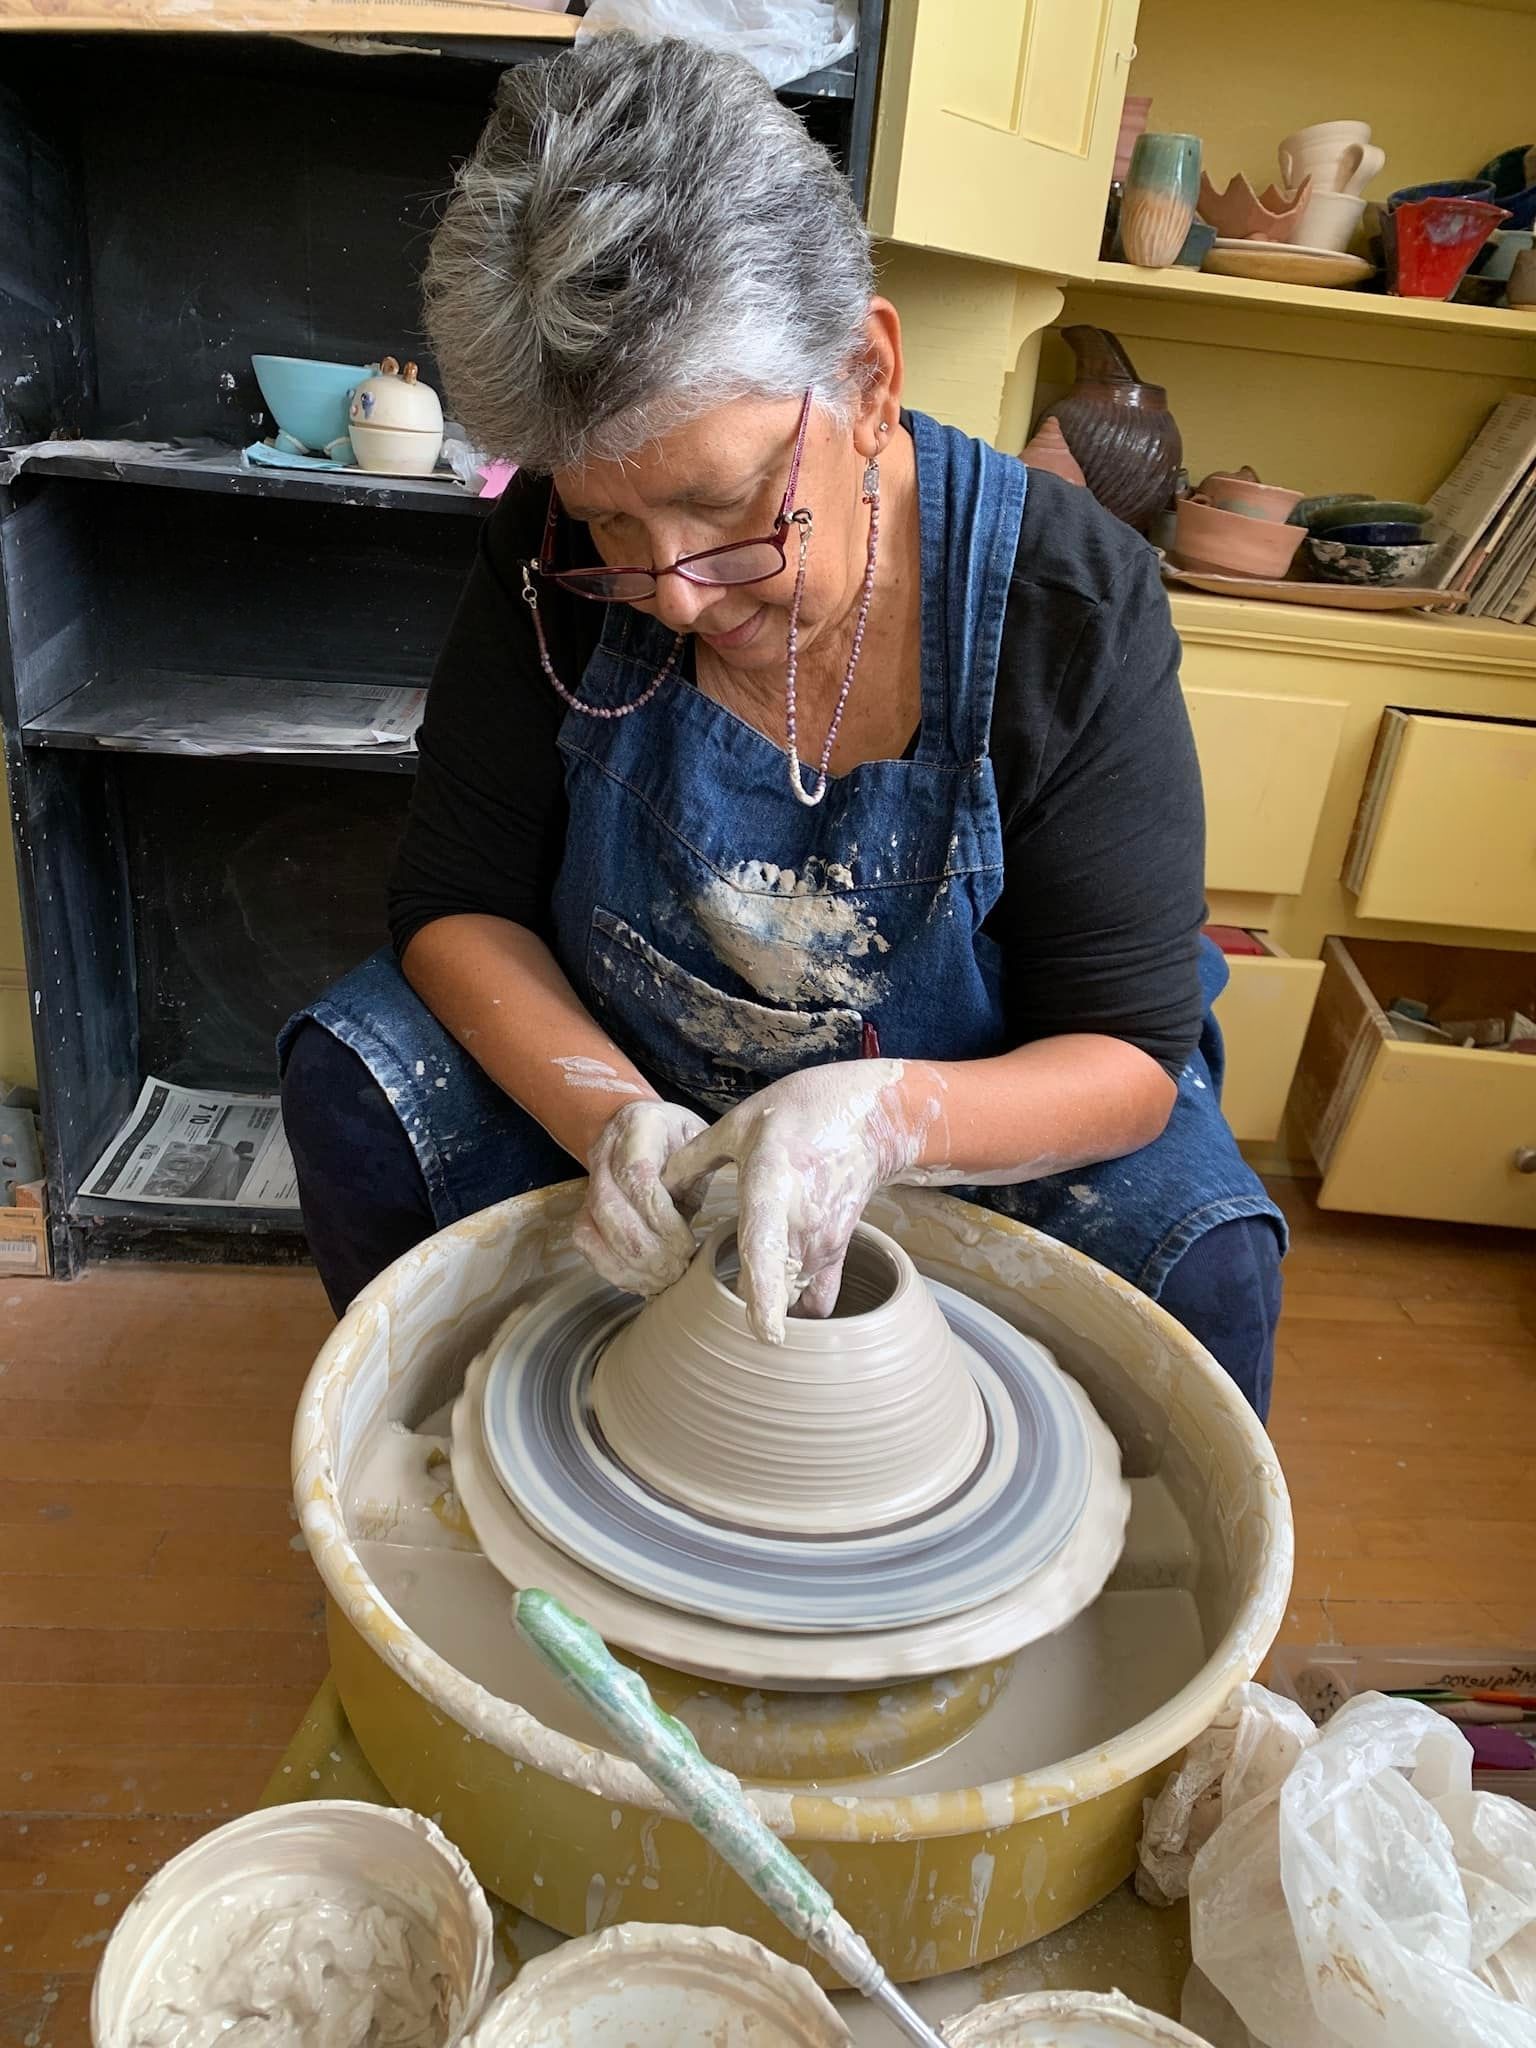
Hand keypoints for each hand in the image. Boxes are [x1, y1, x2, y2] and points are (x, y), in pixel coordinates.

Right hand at [574, 1098, 707, 1297]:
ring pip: (592, 1230)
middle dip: (646, 1249)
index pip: (637, 1176)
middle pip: (609, 1208)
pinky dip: (614, 1270)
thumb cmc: (678, 1139)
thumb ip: (697, 1169)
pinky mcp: (582, 1209)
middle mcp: (604, 1152)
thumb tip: (693, 1215)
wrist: (637, 1126)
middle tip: (678, 1269)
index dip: (660, 1218)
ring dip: (629, 1264)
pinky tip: (644, 1281)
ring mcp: (588, 1181)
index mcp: (638, 1126)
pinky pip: (586, 1244)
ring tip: (664, 1280)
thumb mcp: (699, 1140)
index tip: (687, 1245)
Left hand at [662, 1061, 924, 1343]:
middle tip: (714, 1289)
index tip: (765, 1334)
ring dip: (765, 1299)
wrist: (866, 1117)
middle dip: (741, 1300)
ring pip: (789, 1296)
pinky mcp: (839, 1251)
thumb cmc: (800, 1115)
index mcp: (771, 1185)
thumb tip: (656, 1185)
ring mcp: (824, 1241)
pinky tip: (774, 1291)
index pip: (767, 1247)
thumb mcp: (739, 1123)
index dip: (765, 1293)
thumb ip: (693, 1157)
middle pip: (768, 1289)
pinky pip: (819, 1300)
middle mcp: (802, 1223)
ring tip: (743, 1281)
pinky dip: (797, 1305)